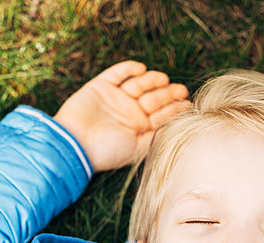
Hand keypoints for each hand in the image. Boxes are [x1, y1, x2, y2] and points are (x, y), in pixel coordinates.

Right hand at [53, 61, 189, 172]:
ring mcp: (115, 98)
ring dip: (152, 80)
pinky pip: (118, 74)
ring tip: (162, 79)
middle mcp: (129, 112)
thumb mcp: (137, 149)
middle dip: (168, 94)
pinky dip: (129, 69)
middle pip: (153, 97)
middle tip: (180, 89)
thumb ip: (155, 137)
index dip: (175, 108)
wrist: (74, 144)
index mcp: (138, 128)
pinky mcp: (100, 87)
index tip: (189, 104)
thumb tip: (177, 128)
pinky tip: (141, 68)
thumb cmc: (106, 152)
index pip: (161, 115)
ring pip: (139, 84)